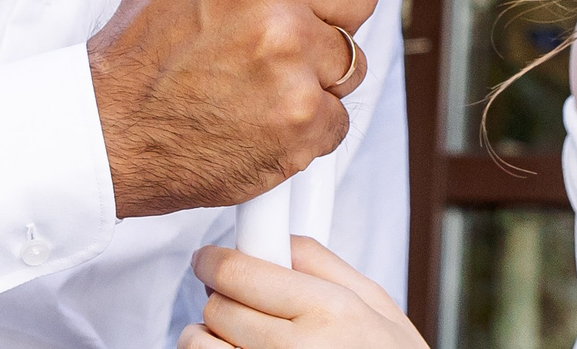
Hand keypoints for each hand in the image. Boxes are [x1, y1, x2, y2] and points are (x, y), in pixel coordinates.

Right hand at [87, 0, 376, 216]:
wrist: (114, 127)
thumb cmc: (152, 35)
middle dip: (323, 14)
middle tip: (265, 32)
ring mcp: (287, 53)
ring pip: (353, 55)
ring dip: (315, 71)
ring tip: (255, 75)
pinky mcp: (301, 116)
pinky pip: (341, 113)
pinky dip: (307, 122)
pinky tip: (258, 112)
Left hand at [183, 236, 428, 348]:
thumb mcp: (377, 305)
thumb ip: (323, 264)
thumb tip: (277, 238)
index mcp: (329, 311)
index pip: (239, 272)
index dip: (216, 261)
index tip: (210, 261)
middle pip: (217, 307)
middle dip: (223, 298)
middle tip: (242, 303)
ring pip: (199, 345)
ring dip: (209, 337)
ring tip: (240, 338)